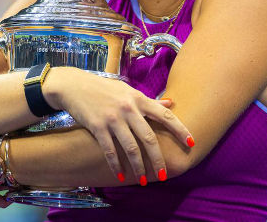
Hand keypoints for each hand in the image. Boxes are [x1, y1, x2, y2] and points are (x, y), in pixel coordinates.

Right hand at [43, 67, 192, 184]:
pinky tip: (120, 175)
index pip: (165, 115)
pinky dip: (116, 164)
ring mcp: (113, 118)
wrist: (74, 86)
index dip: (180, 130)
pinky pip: (110, 150)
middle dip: (158, 159)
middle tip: (163, 174)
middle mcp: (128, 108)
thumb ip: (148, 100)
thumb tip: (170, 104)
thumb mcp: (128, 91)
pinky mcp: (98, 126)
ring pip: (131, 147)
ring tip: (143, 180)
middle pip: (149, 137)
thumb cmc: (103, 89)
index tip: (191, 143)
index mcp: (138, 99)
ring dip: (138, 166)